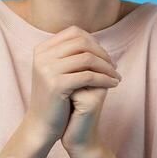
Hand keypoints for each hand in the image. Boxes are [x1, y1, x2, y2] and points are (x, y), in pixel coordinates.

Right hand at [23, 25, 120, 143]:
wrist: (41, 125)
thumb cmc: (54, 99)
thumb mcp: (57, 72)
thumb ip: (70, 55)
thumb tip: (94, 40)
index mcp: (42, 50)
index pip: (74, 33)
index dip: (93, 42)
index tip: (104, 56)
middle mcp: (42, 56)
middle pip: (82, 43)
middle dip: (102, 54)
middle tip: (113, 66)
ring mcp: (48, 70)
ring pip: (87, 59)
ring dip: (106, 67)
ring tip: (116, 76)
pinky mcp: (56, 84)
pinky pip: (88, 76)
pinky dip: (104, 79)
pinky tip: (112, 85)